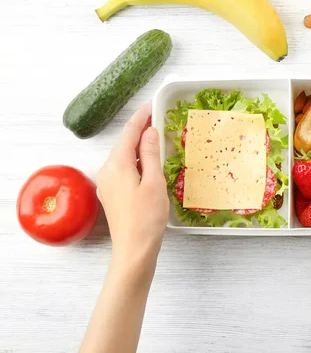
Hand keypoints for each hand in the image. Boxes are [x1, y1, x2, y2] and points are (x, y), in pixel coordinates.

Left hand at [96, 104, 168, 263]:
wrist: (134, 249)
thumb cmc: (147, 217)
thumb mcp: (154, 182)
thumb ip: (151, 154)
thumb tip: (150, 132)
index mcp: (117, 165)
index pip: (129, 133)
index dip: (141, 117)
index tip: (152, 105)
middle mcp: (108, 171)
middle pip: (125, 144)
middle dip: (140, 130)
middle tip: (158, 119)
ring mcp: (108, 184)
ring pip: (124, 157)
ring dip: (139, 146)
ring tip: (157, 138)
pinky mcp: (112, 194)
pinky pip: (124, 169)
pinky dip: (136, 161)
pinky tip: (148, 163)